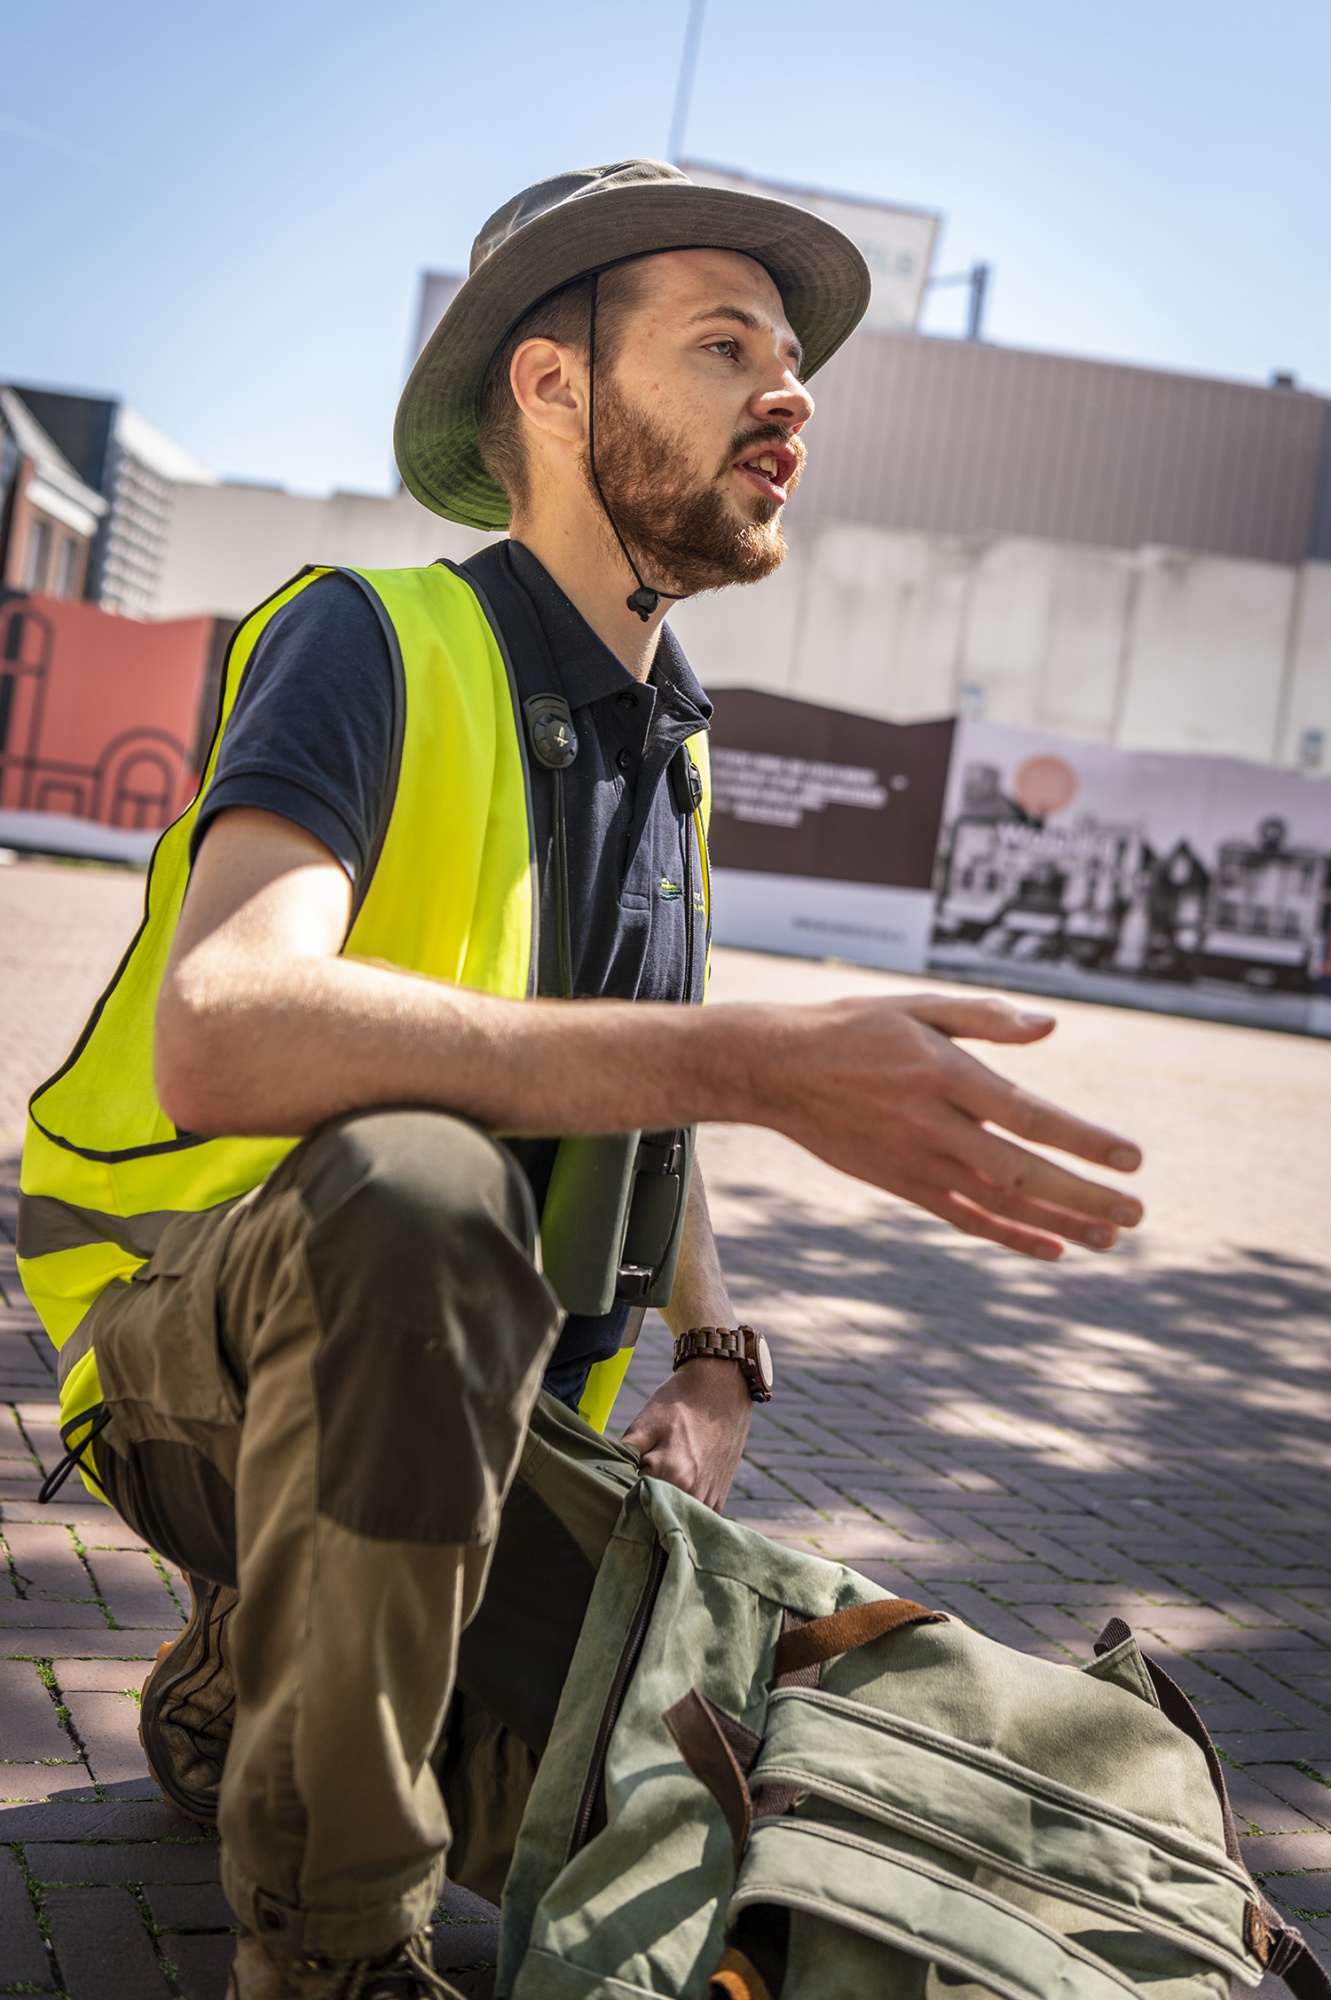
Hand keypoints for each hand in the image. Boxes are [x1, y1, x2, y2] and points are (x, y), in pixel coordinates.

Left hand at [621, 1358, 752, 1511]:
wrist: (721, 1389)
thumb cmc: (678, 1404)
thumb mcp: (644, 1425)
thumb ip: (624, 1458)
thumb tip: (608, 1480)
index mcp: (671, 1475)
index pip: (635, 1505)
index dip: (623, 1498)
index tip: (619, 1487)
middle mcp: (693, 1493)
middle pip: (655, 1517)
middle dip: (642, 1509)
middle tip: (636, 1487)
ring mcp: (708, 1499)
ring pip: (675, 1521)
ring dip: (662, 1513)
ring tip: (656, 1489)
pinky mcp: (718, 1500)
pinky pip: (692, 1518)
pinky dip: (680, 1513)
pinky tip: (673, 1493)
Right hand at [765, 993, 1143, 1261]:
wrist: (778, 1070)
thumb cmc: (855, 1028)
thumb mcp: (917, 1006)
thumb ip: (985, 1017)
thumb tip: (1050, 1026)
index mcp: (944, 1074)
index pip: (1028, 1114)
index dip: (1082, 1140)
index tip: (1132, 1159)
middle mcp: (933, 1125)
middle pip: (1021, 1172)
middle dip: (1083, 1197)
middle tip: (1137, 1215)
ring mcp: (916, 1161)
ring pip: (998, 1203)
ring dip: (1058, 1223)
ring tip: (1111, 1239)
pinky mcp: (901, 1184)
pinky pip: (962, 1218)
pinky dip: (1008, 1236)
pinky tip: (1051, 1248)